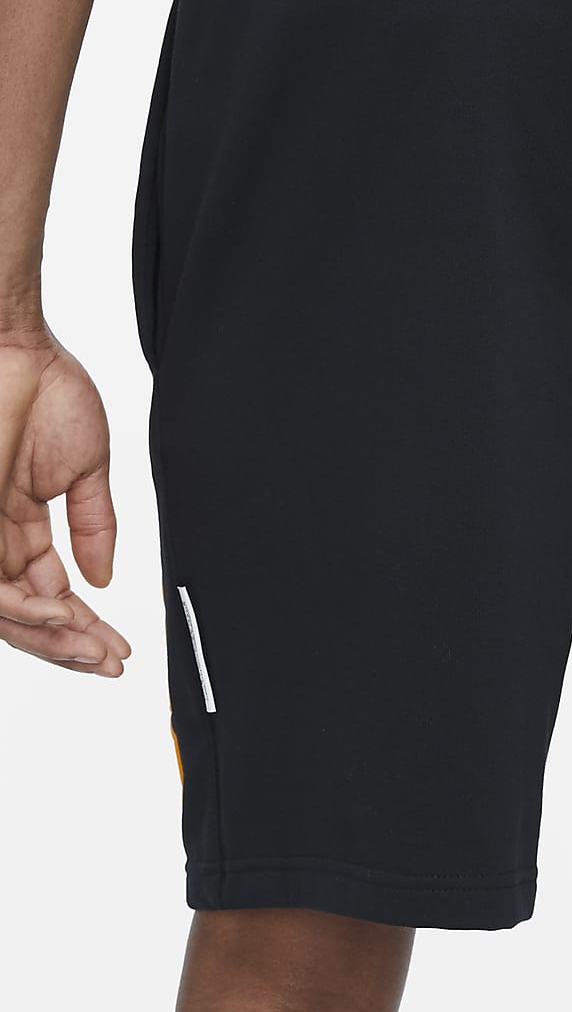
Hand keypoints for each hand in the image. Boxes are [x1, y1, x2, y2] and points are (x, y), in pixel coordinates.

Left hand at [0, 334, 128, 674]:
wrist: (18, 350)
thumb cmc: (48, 389)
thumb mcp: (87, 469)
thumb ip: (95, 525)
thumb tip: (103, 578)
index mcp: (17, 523)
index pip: (48, 592)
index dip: (85, 624)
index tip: (120, 647)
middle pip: (26, 615)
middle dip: (71, 645)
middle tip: (112, 661)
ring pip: (6, 613)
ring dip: (52, 637)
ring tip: (93, 647)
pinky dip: (28, 609)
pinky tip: (66, 614)